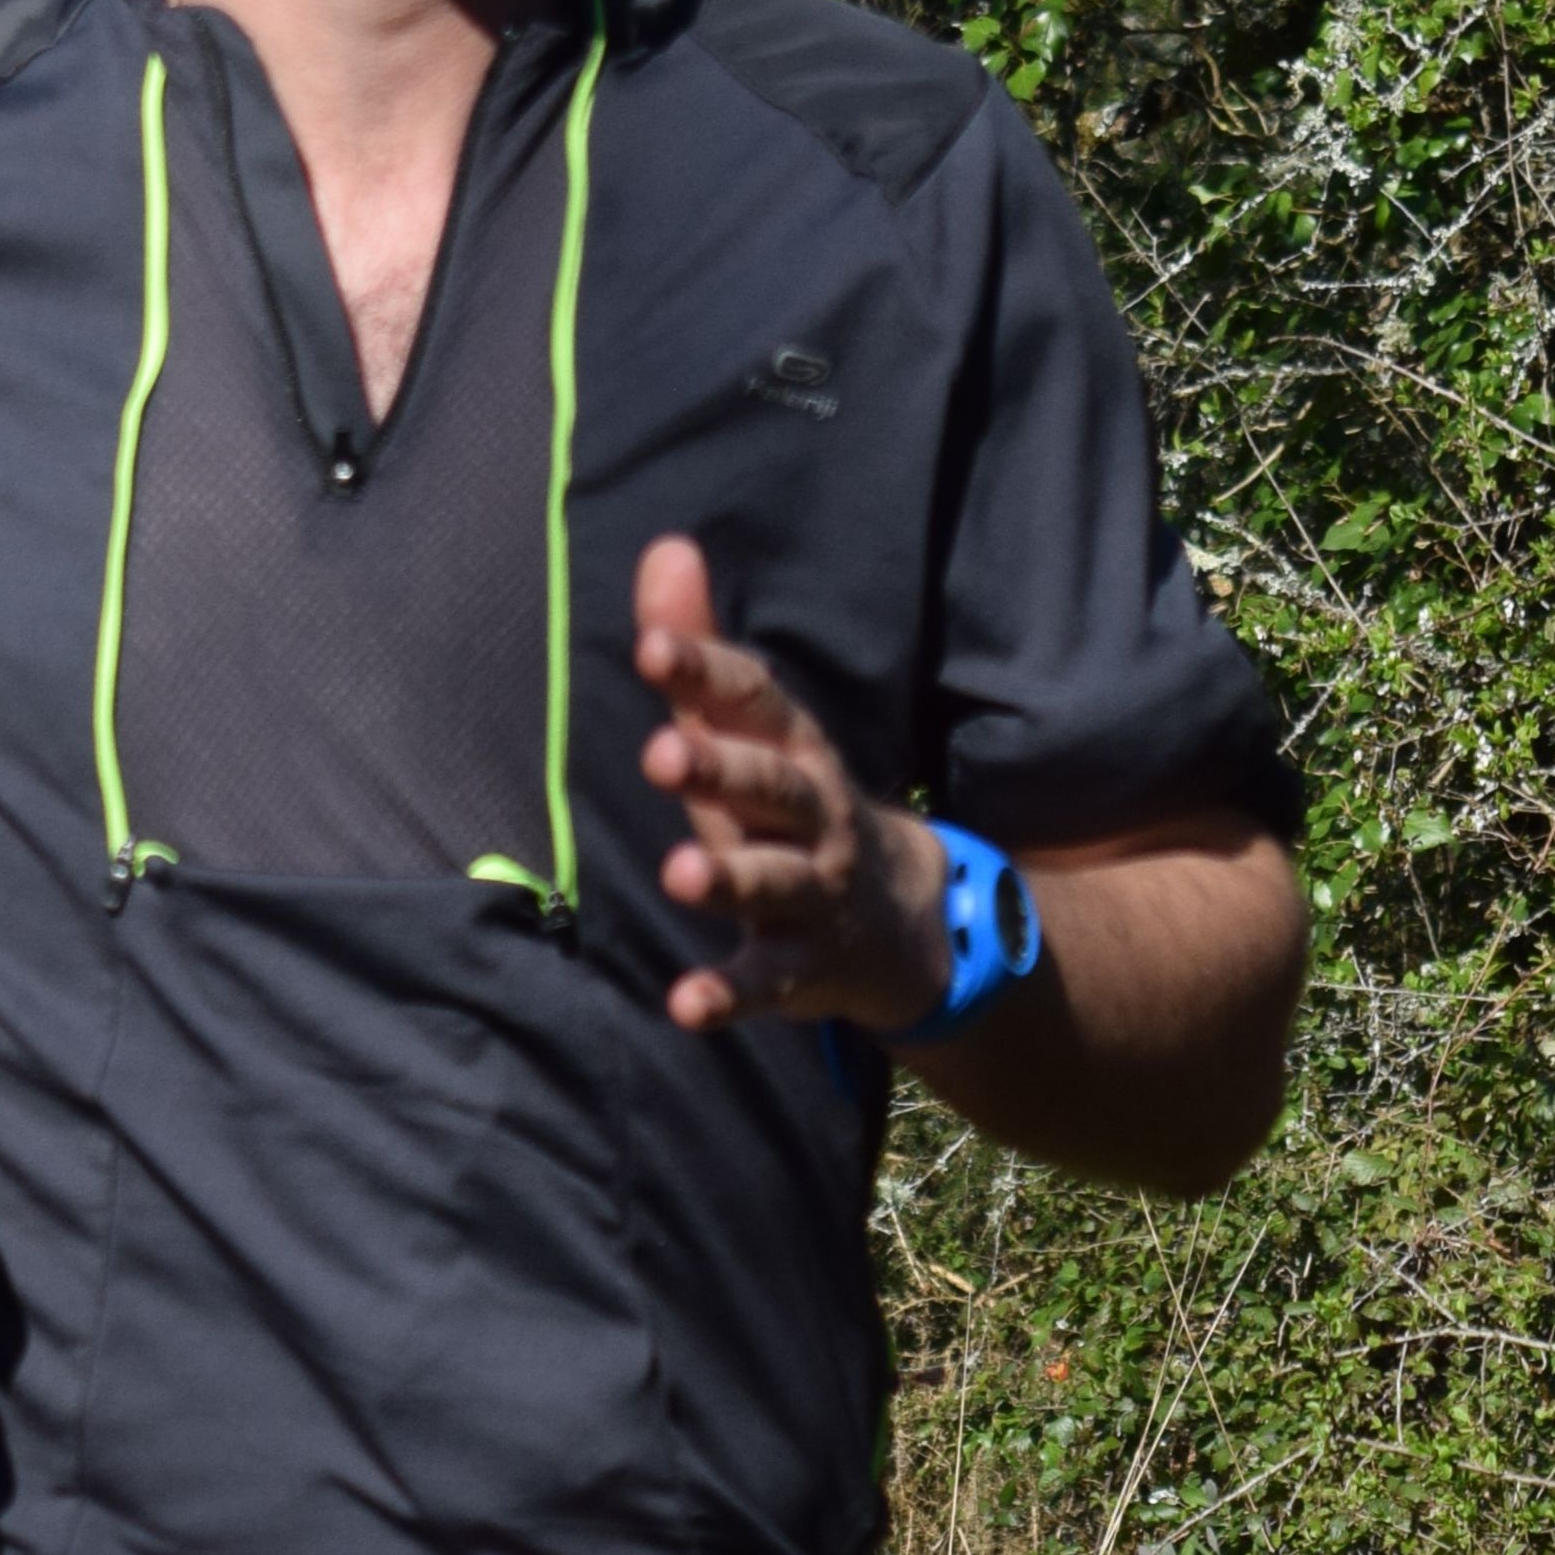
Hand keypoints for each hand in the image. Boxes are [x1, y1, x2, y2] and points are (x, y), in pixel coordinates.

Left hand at [635, 537, 960, 1037]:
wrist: (901, 923)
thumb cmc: (794, 813)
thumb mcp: (755, 736)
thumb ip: (703, 657)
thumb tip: (664, 548)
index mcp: (794, 751)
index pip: (754, 701)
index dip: (706, 672)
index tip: (653, 647)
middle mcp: (811, 816)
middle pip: (769, 787)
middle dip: (719, 769)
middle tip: (662, 755)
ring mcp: (812, 894)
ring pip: (772, 882)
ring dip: (727, 878)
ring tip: (676, 874)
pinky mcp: (801, 968)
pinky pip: (764, 983)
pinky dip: (726, 996)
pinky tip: (684, 1005)